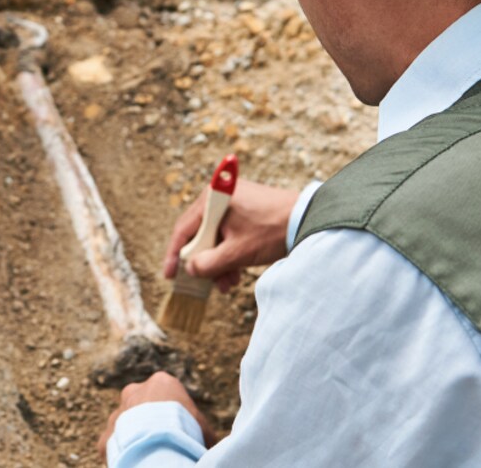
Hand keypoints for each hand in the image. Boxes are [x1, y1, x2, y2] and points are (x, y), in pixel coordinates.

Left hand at [97, 372, 214, 459]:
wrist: (157, 445)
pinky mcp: (105, 437)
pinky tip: (134, 465)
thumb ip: (201, 431)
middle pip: (141, 407)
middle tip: (161, 443)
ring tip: (148, 456)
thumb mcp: (202, 429)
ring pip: (124, 427)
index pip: (166, 395)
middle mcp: (134, 392)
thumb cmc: (185, 432)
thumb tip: (207, 444)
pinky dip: (122, 456)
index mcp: (160, 383)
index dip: (174, 416)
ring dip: (133, 439)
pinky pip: (113, 447)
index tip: (180, 431)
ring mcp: (116, 414)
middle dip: (149, 423)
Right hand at [165, 177, 299, 292]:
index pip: (184, 229)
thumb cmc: (272, 232)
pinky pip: (229, 234)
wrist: (310, 221)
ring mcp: (234, 203)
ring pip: (216, 237)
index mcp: (213, 199)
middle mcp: (220, 197)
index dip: (175, 255)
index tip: (171, 275)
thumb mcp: (236, 253)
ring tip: (229, 283)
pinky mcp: (247, 211)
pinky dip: (230, 253)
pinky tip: (237, 272)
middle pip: (200, 235)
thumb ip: (208, 264)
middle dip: (205, 263)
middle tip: (209, 283)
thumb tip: (191, 269)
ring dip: (219, 262)